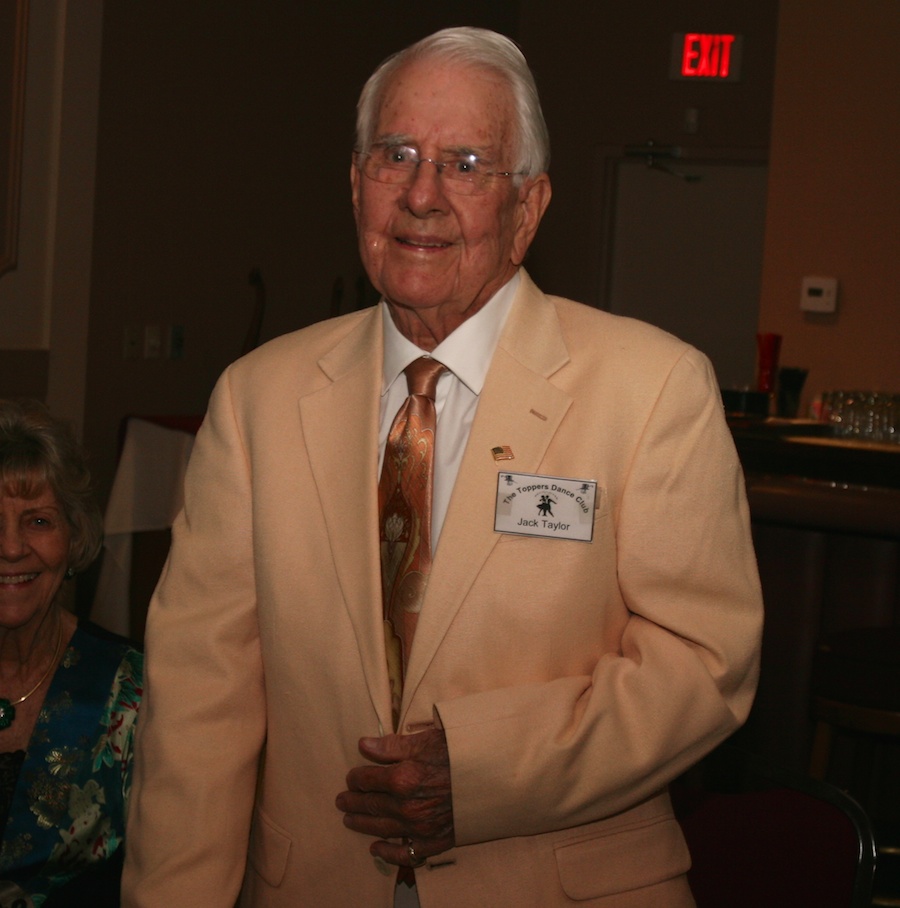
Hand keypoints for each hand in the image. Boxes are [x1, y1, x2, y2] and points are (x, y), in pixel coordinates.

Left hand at [336, 727, 454, 865]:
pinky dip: (389, 853)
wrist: (494, 775)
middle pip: (371, 805)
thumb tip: (363, 744)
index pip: (367, 779)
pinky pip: (406, 852)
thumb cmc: (460, 752)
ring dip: (363, 824)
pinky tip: (376, 848)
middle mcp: (407, 806)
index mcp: (403, 778)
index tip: (351, 777)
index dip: (356, 778)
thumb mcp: (426, 740)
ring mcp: (420, 827)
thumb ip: (392, 746)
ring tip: (349, 820)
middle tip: (342, 801)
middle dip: (353, 802)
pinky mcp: (435, 841)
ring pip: (382, 828)